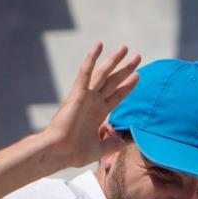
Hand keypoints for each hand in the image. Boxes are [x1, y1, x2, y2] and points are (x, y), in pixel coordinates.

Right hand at [42, 42, 140, 169]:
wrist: (59, 152)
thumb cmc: (74, 153)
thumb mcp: (100, 149)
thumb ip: (113, 144)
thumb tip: (125, 143)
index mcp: (98, 112)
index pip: (117, 95)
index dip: (128, 85)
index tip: (138, 75)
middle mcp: (93, 101)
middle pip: (114, 81)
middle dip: (126, 68)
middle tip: (138, 56)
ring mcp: (86, 96)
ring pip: (103, 73)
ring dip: (114, 60)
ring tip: (125, 48)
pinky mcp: (77, 94)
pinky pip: (85, 73)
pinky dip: (92, 59)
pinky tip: (99, 45)